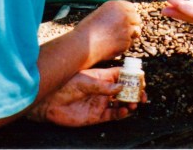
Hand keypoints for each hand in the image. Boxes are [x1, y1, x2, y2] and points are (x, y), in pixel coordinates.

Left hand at [27, 68, 142, 126]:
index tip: (141, 80)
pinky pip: (113, 116)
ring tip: (134, 103)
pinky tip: (125, 111)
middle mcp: (104, 90)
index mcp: (102, 77)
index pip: (121, 75)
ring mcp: (101, 103)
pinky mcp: (97, 116)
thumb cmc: (65, 85)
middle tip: (142, 95)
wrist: (49, 102)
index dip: (132, 77)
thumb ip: (102, 85)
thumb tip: (120, 87)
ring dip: (131, 103)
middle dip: (135, 92)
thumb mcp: (84, 81)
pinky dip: (121, 114)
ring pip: (121, 104)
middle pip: (125, 91)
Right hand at [73, 0, 141, 63]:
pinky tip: (113, 45)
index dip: (130, 14)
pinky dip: (124, 45)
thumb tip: (123, 17)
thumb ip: (113, 13)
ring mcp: (126, 28)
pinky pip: (129, 43)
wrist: (84, 45)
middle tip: (125, 30)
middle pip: (136, 19)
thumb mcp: (99, 14)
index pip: (131, 7)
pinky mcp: (126, 41)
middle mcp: (123, 15)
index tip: (129, 19)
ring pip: (136, 31)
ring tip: (117, 39)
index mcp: (116, 6)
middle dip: (132, 25)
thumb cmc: (87, 31)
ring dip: (130, 35)